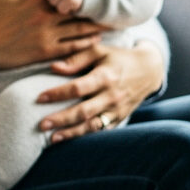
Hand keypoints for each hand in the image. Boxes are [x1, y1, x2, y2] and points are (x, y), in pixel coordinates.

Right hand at [0, 0, 103, 70]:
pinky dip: (86, 43)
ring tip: (109, 23)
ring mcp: (47, 34)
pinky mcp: (47, 51)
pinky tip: (96, 40)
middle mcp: (45, 15)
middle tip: (111, 8)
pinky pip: (73, 46)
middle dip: (94, 9)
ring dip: (96, 26)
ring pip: (80, 29)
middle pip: (78, 10)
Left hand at [36, 42, 164, 142]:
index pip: (78, 88)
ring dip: (72, 133)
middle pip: (84, 111)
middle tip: (42, 125)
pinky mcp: (121, 118)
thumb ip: (76, 58)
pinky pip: (103, 130)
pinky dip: (87, 136)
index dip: (58, 93)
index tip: (39, 98)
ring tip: (53, 138)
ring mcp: (117, 109)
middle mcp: (112, 96)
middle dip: (62, 119)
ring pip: (93, 125)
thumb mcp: (99, 50)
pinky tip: (70, 139)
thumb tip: (53, 67)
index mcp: (105, 77)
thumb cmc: (118, 58)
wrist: (149, 70)